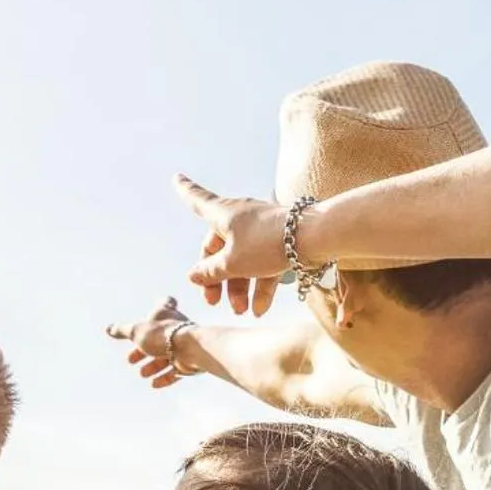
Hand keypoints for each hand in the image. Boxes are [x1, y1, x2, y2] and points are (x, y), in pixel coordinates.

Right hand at [104, 298, 195, 389]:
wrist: (191, 349)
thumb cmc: (163, 335)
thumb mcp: (137, 331)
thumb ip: (123, 330)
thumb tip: (108, 329)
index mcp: (166, 314)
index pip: (165, 303)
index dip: (160, 304)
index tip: (156, 305)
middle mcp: (176, 328)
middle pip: (158, 338)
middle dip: (143, 350)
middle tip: (130, 360)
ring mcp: (184, 346)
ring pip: (166, 357)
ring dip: (153, 366)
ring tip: (143, 374)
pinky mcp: (189, 362)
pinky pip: (176, 371)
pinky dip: (164, 378)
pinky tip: (154, 384)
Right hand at [174, 175, 288, 315]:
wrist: (314, 238)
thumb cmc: (267, 244)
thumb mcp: (232, 263)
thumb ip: (210, 271)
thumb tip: (192, 275)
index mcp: (223, 214)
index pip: (198, 200)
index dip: (185, 191)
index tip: (176, 177)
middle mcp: (241, 218)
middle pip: (220, 247)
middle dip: (217, 278)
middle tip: (213, 302)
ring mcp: (262, 230)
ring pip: (243, 260)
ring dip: (240, 288)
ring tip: (241, 312)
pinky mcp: (281, 242)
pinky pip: (265, 264)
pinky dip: (261, 286)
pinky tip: (260, 310)